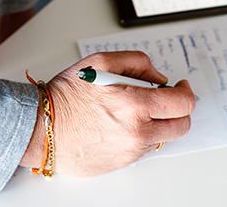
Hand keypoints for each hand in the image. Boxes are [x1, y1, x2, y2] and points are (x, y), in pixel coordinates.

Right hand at [20, 51, 194, 175]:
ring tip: (135, 111)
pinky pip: (144, 149)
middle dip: (179, 110)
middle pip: (181, 125)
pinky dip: (141, 136)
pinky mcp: (122, 163)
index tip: (181, 87)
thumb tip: (159, 78)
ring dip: (159, 123)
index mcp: (135, 105)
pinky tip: (121, 125)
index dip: (186, 92)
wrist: (40, 129)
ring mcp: (131, 151)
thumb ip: (137, 62)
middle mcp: (137, 132)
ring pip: (163, 138)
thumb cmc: (66, 96)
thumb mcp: (101, 62)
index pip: (183, 103)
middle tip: (166, 101)